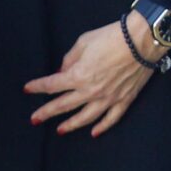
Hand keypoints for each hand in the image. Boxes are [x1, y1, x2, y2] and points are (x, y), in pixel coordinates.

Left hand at [26, 15, 159, 135]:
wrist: (142, 40)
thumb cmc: (112, 37)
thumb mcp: (84, 42)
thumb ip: (70, 59)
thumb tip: (63, 71)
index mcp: (78, 75)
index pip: (52, 85)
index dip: (38, 86)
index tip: (28, 89)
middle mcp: (90, 91)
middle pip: (63, 105)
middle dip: (46, 112)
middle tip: (34, 119)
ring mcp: (108, 98)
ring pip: (85, 117)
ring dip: (70, 125)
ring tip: (60, 130)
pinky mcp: (124, 100)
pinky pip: (111, 119)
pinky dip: (102, 127)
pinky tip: (94, 133)